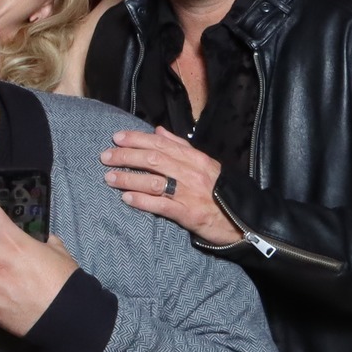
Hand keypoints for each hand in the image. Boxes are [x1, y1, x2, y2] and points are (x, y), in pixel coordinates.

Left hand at [100, 127, 237, 244]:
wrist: (245, 220)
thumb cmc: (221, 190)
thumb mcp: (205, 164)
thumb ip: (181, 146)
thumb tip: (158, 131)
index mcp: (195, 158)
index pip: (160, 143)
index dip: (136, 139)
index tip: (116, 138)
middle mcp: (191, 173)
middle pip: (153, 159)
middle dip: (126, 156)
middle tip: (105, 156)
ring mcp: (189, 193)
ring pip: (153, 181)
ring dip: (128, 177)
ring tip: (109, 177)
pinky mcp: (189, 214)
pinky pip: (161, 205)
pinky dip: (142, 200)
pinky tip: (126, 198)